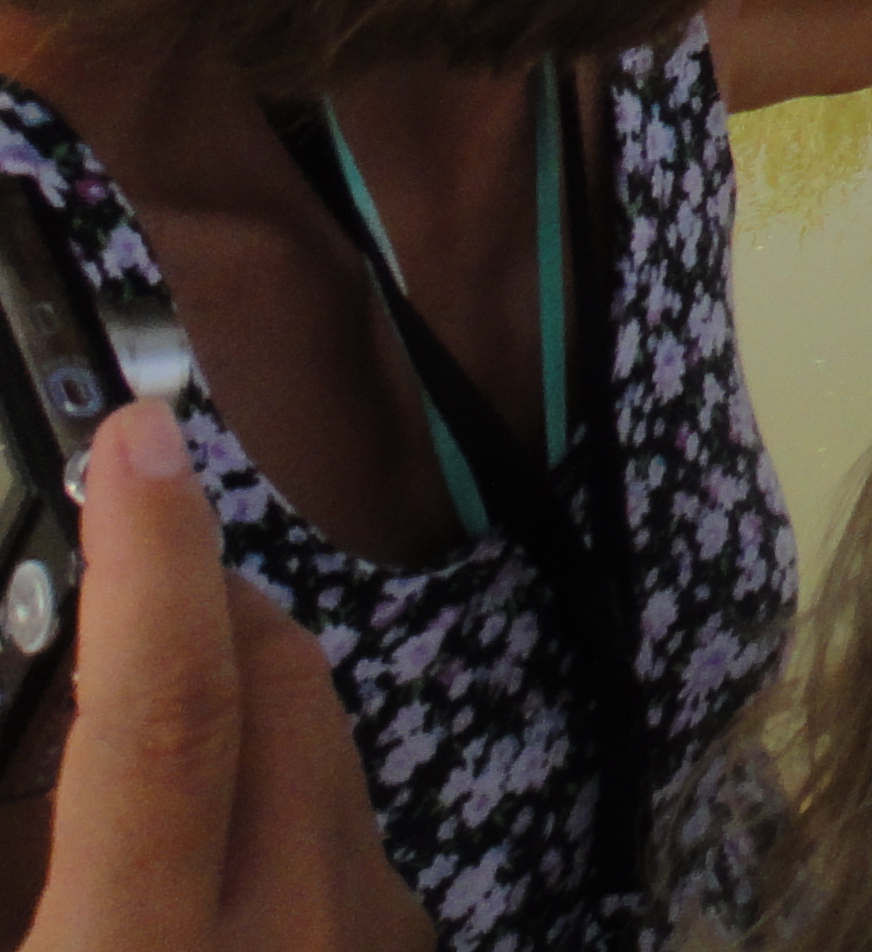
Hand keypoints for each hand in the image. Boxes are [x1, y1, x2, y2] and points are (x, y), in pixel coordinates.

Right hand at [26, 403, 430, 951]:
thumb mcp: (14, 948)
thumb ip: (13, 834)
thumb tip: (46, 700)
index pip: (167, 717)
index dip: (150, 565)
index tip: (134, 439)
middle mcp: (291, 938)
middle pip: (278, 691)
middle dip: (202, 600)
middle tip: (116, 565)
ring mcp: (368, 947)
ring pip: (327, 750)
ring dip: (243, 705)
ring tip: (148, 719)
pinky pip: (356, 833)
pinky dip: (283, 803)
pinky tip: (214, 848)